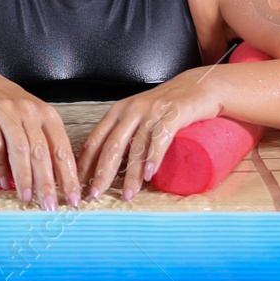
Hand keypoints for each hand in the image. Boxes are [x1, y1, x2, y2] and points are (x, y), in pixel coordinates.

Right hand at [0, 66, 79, 208]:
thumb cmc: (8, 107)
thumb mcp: (32, 118)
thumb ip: (45, 143)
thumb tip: (58, 182)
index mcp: (46, 114)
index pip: (62, 149)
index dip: (69, 176)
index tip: (73, 198)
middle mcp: (28, 111)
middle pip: (42, 152)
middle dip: (47, 183)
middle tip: (50, 206)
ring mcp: (6, 111)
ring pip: (20, 149)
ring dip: (24, 177)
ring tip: (27, 198)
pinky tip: (2, 182)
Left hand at [77, 68, 222, 201]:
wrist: (200, 85)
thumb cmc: (168, 106)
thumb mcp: (140, 117)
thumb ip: (127, 135)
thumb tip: (108, 166)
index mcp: (118, 111)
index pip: (95, 139)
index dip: (85, 162)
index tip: (78, 183)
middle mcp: (131, 109)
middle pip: (112, 145)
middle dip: (102, 172)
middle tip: (96, 194)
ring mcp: (153, 110)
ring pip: (136, 145)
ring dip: (131, 173)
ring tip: (128, 194)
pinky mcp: (175, 113)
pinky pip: (161, 136)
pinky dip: (154, 157)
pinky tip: (149, 174)